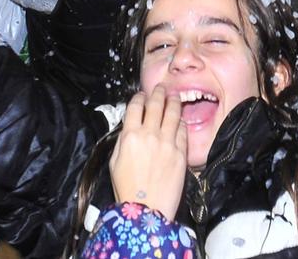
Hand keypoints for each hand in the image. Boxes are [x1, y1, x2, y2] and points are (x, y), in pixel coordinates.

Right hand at [109, 89, 186, 220]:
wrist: (146, 210)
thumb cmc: (126, 188)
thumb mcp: (115, 162)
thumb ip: (123, 141)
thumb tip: (130, 128)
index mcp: (130, 136)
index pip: (136, 107)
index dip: (139, 98)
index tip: (141, 95)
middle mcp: (150, 135)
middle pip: (156, 105)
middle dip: (158, 93)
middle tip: (161, 88)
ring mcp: (167, 143)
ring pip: (173, 114)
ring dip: (173, 102)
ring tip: (174, 97)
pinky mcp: (181, 153)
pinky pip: (183, 131)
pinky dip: (181, 123)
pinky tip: (180, 120)